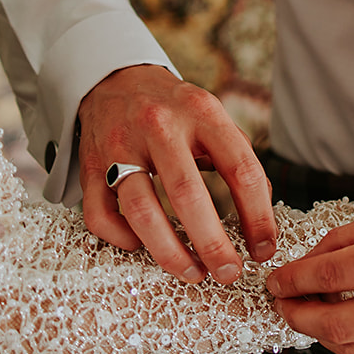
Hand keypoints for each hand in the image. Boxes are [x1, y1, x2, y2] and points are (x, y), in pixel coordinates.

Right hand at [77, 64, 276, 281]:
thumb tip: (262, 215)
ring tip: (193, 273)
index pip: (240, 168)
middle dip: (213, 244)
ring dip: (170, 252)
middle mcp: (159, 126)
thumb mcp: (212, 116)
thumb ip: (239, 158)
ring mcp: (119, 146)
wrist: (114, 80)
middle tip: (229, 273)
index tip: (264, 249)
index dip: (258, 216)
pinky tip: (142, 247)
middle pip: (188, 194)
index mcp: (201, 112)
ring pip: (142, 210)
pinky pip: (101, 215)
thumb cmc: (173, 109)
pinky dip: (123, 240)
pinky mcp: (89, 166)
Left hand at [266, 196, 353, 353]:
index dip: (295, 279)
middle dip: (297, 315)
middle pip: (336, 323)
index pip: (334, 275)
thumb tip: (312, 257)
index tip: (277, 279)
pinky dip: (350, 344)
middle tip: (281, 302)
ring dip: (319, 334)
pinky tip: (339, 325)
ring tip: (307, 314)